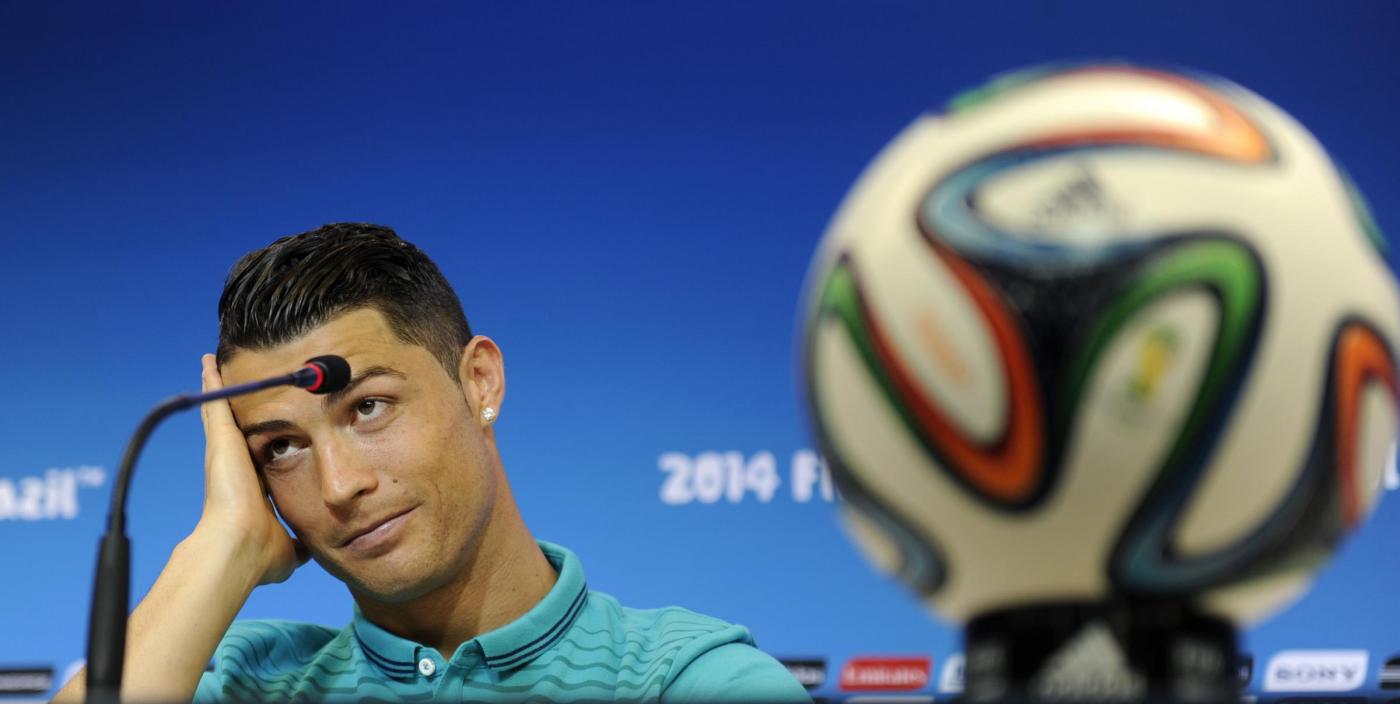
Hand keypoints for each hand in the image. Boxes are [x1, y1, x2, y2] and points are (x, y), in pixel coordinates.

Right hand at [197, 353, 308, 585]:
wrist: (239, 548)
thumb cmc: (261, 553)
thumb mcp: (290, 548)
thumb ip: (301, 542)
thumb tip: (317, 548)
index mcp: (252, 486)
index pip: (258, 455)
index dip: (262, 441)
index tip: (266, 426)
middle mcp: (236, 465)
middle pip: (237, 428)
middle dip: (239, 408)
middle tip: (238, 382)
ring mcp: (225, 451)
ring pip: (224, 411)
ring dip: (222, 389)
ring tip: (216, 363)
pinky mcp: (220, 440)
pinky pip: (216, 402)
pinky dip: (213, 382)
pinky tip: (210, 362)